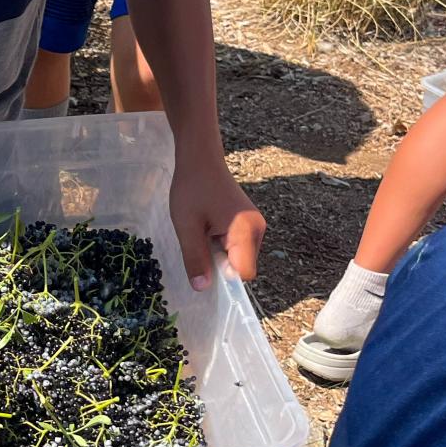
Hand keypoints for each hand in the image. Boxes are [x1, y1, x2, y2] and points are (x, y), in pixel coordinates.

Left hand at [169, 156, 264, 287]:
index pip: (243, 274)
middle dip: (218, 265)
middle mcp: (258, 230)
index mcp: (246, 231)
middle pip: (240, 266)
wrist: (200, 159)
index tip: (203, 269)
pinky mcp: (249, 222)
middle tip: (198, 245)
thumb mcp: (187, 227)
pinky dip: (220, 245)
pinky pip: (237, 246)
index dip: (223, 279)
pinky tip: (207, 229)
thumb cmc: (192, 189)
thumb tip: (202, 288)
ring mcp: (255, 226)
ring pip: (237, 257)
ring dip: (218, 254)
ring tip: (201, 233)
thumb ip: (195, 258)